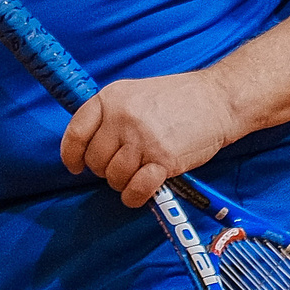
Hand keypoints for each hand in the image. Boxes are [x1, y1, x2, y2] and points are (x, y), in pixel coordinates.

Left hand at [60, 70, 243, 207]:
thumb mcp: (135, 93)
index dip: (71, 154)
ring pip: (114, 177)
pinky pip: (136, 189)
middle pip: (96, 160)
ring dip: (123, 183)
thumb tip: (88, 146)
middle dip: (105, 170)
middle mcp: (122, 118)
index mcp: (111, 98)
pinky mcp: (163, 159)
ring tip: (137, 174)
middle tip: (122, 167)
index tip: (76, 166)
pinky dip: (135, 196)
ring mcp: (142, 139)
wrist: (218, 100)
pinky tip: (140, 192)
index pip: (76, 132)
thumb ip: (110, 114)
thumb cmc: (177, 99)